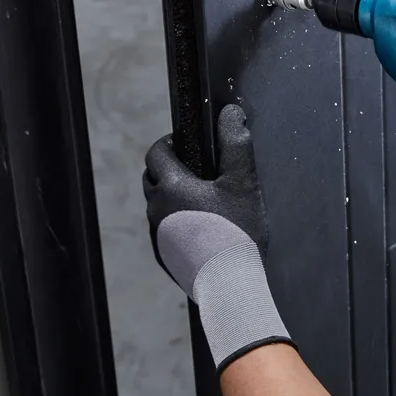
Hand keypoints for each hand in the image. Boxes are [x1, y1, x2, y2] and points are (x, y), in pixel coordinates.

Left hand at [143, 104, 292, 370]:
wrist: (230, 283)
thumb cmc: (237, 230)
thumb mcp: (243, 182)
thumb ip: (236, 143)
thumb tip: (231, 112)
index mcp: (171, 187)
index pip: (156, 153)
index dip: (169, 143)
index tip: (187, 143)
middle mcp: (156, 210)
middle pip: (152, 179)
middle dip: (168, 168)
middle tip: (196, 169)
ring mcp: (158, 237)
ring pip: (158, 206)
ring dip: (173, 197)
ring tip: (203, 200)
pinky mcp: (165, 258)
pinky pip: (165, 231)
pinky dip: (177, 223)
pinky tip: (203, 230)